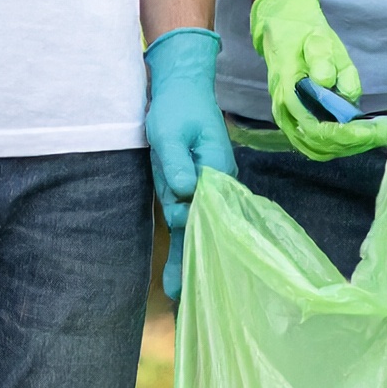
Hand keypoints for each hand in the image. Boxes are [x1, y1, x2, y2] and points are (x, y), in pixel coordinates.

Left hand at [143, 27, 236, 301]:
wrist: (180, 88)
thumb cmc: (177, 107)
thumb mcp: (169, 131)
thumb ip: (176, 162)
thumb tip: (183, 194)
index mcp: (216, 169)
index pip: (210, 208)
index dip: (197, 232)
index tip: (187, 247)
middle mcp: (216, 185)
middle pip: (208, 227)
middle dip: (198, 261)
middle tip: (185, 297)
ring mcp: (203, 190)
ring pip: (197, 230)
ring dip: (189, 262)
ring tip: (180, 299)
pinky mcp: (189, 191)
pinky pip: (187, 224)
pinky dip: (184, 249)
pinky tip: (179, 278)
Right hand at [249, 0, 386, 160]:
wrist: (284, 30)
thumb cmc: (304, 34)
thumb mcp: (318, 38)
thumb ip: (325, 60)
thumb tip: (334, 87)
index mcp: (288, 92)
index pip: (317, 129)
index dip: (349, 134)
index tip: (377, 130)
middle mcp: (284, 113)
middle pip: (320, 145)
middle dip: (356, 143)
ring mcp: (288, 120)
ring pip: (319, 150)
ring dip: (350, 147)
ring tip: (379, 134)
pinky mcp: (295, 123)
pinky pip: (317, 145)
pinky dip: (341, 145)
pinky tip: (362, 135)